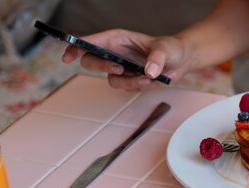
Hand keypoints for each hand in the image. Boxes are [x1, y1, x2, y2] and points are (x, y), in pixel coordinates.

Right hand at [61, 29, 186, 90]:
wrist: (180, 61)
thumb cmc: (171, 49)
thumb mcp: (166, 49)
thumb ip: (156, 59)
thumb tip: (148, 72)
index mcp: (117, 39)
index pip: (90, 41)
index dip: (76, 47)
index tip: (67, 56)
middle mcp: (114, 53)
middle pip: (90, 62)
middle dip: (101, 68)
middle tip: (119, 69)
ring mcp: (120, 67)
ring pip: (110, 80)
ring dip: (129, 82)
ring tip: (148, 77)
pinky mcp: (128, 80)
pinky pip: (126, 88)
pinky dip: (139, 87)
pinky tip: (152, 80)